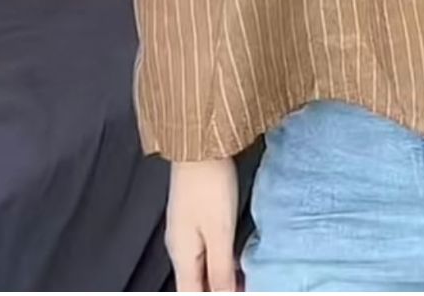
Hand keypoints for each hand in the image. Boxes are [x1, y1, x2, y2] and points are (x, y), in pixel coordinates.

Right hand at [167, 158, 240, 291]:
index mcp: (181, 255)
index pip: (190, 295)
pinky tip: (235, 257)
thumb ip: (220, 271)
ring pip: (200, 267)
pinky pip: (205, 249)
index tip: (238, 292)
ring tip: (243, 279)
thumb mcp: (219, 232)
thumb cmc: (209, 186)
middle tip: (244, 285)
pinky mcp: (194, 214)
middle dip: (216, 290)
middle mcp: (179, 246)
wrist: (198, 144)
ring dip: (219, 277)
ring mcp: (185, 229)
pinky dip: (219, 260)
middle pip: (194, 283)